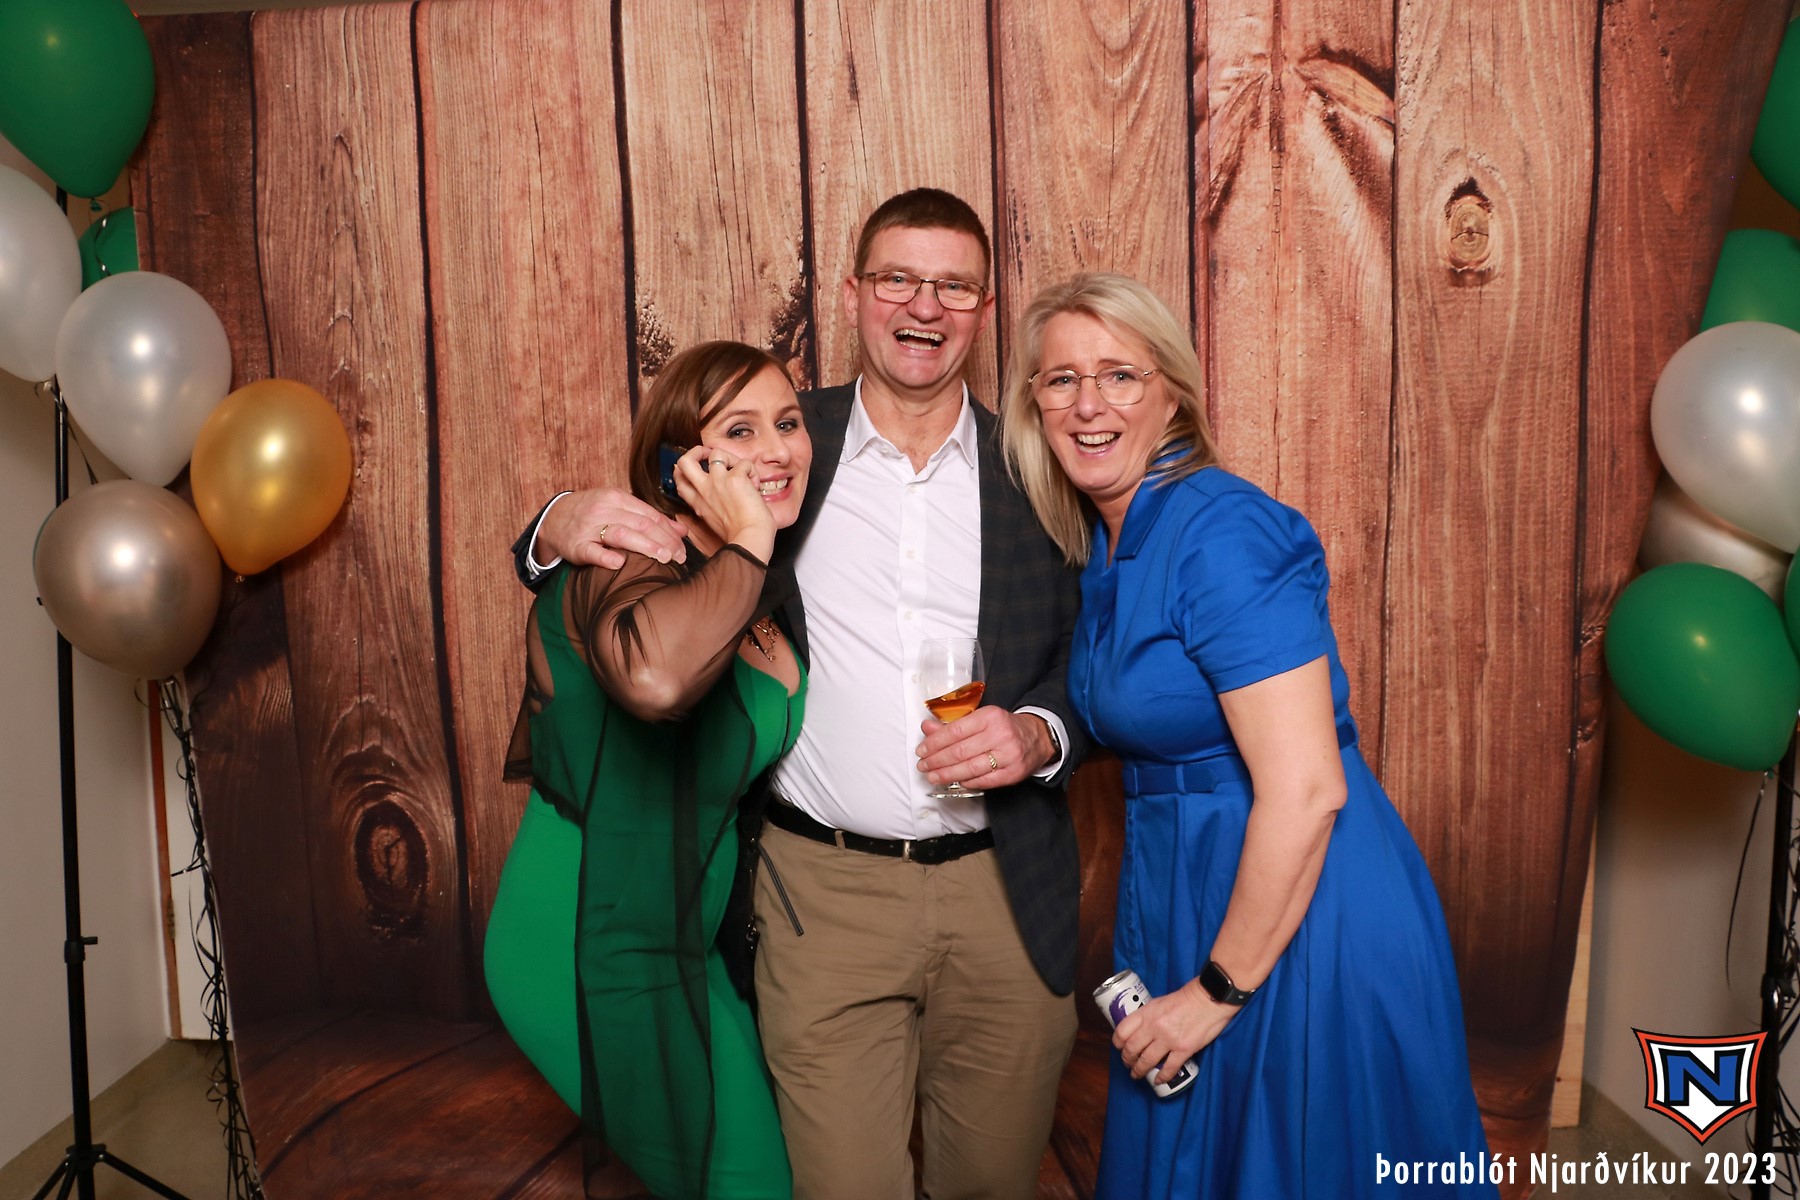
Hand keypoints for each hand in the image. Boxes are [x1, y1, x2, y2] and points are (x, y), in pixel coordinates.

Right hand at [538, 487, 686, 569]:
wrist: (554, 518)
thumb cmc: (593, 515)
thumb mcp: (620, 509)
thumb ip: (650, 519)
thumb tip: (682, 530)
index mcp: (617, 498)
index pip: (650, 515)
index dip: (670, 532)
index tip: (683, 549)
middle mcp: (604, 509)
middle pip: (641, 524)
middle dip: (664, 541)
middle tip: (680, 557)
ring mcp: (589, 527)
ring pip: (622, 534)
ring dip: (645, 546)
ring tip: (664, 558)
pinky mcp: (576, 545)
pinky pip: (592, 551)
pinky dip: (606, 557)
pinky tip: (620, 564)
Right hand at [674, 447, 775, 561]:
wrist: (751, 539)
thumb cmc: (740, 534)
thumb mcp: (715, 520)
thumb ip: (710, 505)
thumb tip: (717, 491)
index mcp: (698, 503)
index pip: (679, 480)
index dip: (683, 468)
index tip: (698, 466)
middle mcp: (704, 490)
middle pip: (684, 461)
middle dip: (696, 451)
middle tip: (709, 454)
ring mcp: (717, 482)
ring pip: (715, 452)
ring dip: (732, 458)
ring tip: (742, 472)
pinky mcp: (735, 478)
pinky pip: (744, 463)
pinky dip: (752, 471)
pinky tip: (755, 485)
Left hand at [915, 709, 1052, 789]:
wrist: (1037, 737)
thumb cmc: (1004, 727)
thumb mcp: (980, 719)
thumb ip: (952, 725)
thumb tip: (926, 728)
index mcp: (990, 716)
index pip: (955, 731)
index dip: (934, 743)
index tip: (921, 750)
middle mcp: (1001, 735)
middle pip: (960, 751)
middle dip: (937, 761)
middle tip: (923, 766)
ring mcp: (1009, 755)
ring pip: (970, 769)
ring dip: (947, 775)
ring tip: (933, 776)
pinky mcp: (1014, 773)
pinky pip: (984, 781)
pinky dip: (966, 782)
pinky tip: (955, 781)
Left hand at [1113, 978, 1231, 1083]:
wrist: (1208, 999)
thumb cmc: (1186, 999)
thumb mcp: (1159, 1002)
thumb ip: (1148, 1016)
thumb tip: (1139, 1030)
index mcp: (1147, 1013)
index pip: (1122, 1031)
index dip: (1117, 1043)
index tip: (1119, 1048)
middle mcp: (1154, 1026)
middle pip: (1132, 1049)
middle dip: (1127, 1060)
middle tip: (1128, 1064)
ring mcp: (1169, 1039)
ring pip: (1146, 1061)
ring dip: (1139, 1070)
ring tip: (1137, 1074)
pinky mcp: (1184, 1049)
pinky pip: (1168, 1068)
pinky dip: (1162, 1077)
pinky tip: (1159, 1080)